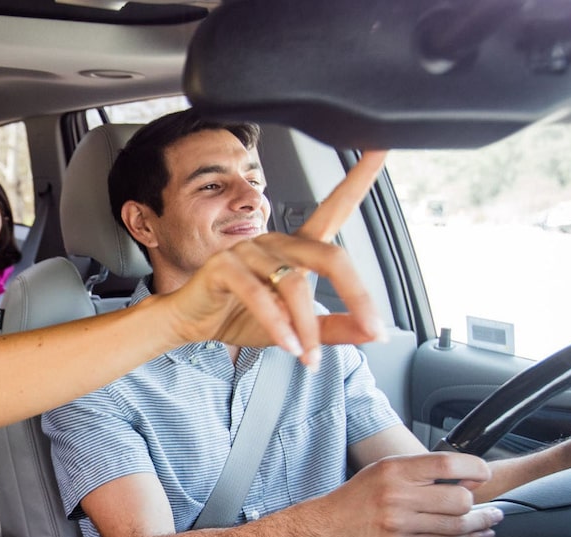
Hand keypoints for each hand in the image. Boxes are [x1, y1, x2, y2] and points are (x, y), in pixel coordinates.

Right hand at [161, 151, 387, 367]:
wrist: (189, 323)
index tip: (381, 148)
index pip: (335, 208)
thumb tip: (371, 333)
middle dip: (357, 295)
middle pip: (330, 257)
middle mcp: (275, 241)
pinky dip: (277, 324)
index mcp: (296, 248)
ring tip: (308, 354)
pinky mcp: (223, 267)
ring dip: (307, 326)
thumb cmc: (236, 316)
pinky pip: (259, 294)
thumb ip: (331, 329)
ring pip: (293, 284)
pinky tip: (288, 345)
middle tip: (372, 328)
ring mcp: (248, 250)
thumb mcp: (295, 330)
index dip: (359, 178)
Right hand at [314, 452, 502, 536]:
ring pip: (456, 526)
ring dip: (481, 524)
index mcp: (395, 469)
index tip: (482, 474)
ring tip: (489, 520)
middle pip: (459, 500)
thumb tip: (465, 476)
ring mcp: (399, 524)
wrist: (329, 524)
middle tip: (482, 503)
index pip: (447, 464)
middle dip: (477, 503)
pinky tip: (476, 536)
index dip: (474, 469)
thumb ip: (420, 469)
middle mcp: (397, 495)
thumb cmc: (360, 495)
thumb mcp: (384, 468)